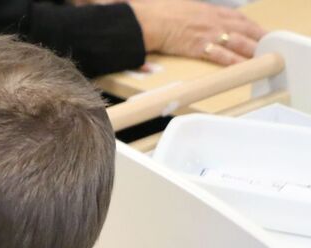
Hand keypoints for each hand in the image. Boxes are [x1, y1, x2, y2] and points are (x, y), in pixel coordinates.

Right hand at [129, 0, 265, 65]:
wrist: (149, 21)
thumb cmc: (160, 13)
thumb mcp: (183, 7)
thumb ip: (194, 15)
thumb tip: (194, 21)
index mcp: (210, 10)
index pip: (239, 17)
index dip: (252, 26)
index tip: (260, 32)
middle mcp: (214, 21)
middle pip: (245, 30)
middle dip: (259, 38)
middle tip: (270, 47)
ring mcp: (209, 34)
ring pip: (238, 42)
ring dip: (252, 51)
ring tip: (263, 59)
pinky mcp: (200, 48)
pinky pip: (222, 56)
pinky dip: (234, 62)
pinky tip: (243, 67)